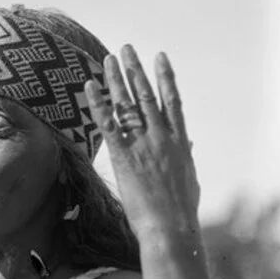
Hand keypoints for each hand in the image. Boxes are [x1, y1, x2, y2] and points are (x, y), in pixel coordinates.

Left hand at [84, 45, 200, 242]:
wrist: (171, 229)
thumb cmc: (181, 212)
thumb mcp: (189, 180)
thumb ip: (187, 158)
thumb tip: (190, 146)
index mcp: (180, 142)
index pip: (172, 101)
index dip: (165, 78)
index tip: (160, 58)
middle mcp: (162, 137)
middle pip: (147, 95)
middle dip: (135, 70)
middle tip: (126, 49)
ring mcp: (143, 145)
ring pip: (128, 104)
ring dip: (116, 79)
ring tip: (109, 58)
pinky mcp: (124, 157)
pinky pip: (107, 124)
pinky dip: (98, 104)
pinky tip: (89, 87)